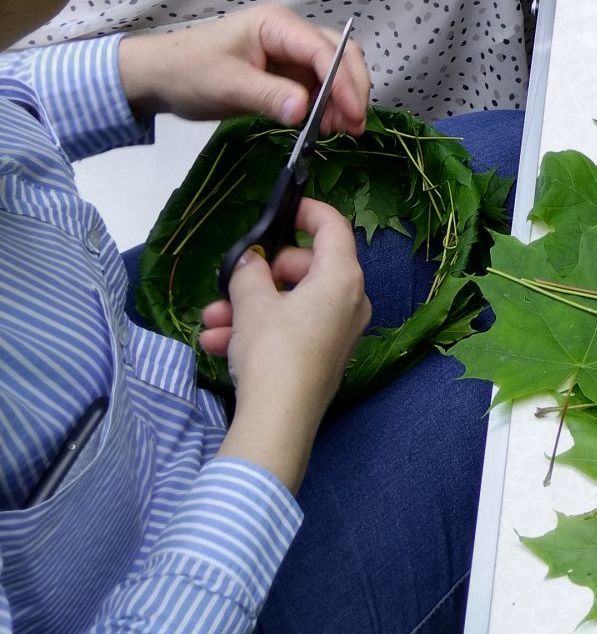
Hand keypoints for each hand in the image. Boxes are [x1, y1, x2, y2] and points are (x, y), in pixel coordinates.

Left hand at [119, 8, 370, 133]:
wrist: (157, 77)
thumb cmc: (187, 72)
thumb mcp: (226, 85)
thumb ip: (268, 96)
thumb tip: (304, 112)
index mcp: (277, 24)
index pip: (323, 49)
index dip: (343, 81)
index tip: (353, 114)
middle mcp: (290, 33)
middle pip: (339, 53)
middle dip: (351, 88)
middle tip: (355, 126)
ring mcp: (288, 52)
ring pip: (332, 69)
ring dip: (342, 98)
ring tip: (342, 131)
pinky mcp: (284, 72)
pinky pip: (316, 85)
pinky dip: (327, 104)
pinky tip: (325, 126)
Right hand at [204, 196, 369, 492]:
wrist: (279, 423)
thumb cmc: (272, 352)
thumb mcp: (252, 304)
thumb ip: (248, 272)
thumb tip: (249, 261)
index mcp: (342, 278)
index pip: (333, 227)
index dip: (308, 212)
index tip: (283, 210)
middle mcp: (350, 301)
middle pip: (305, 268)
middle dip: (259, 276)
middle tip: (229, 286)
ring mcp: (339, 332)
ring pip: (290, 304)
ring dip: (247, 309)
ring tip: (210, 322)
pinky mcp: (323, 358)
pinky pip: (290, 331)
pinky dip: (257, 332)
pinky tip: (217, 345)